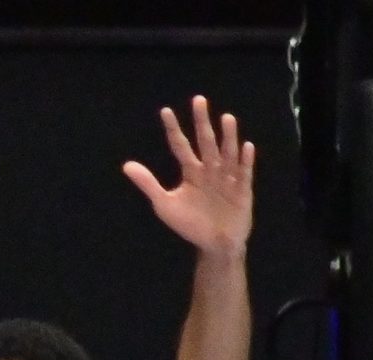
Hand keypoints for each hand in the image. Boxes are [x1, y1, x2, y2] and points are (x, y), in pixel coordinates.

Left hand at [124, 96, 253, 257]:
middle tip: (198, 100)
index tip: (165, 111)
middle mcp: (209, 170)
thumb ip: (148, 184)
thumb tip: (126, 165)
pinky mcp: (242, 190)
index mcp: (191, 171)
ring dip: (227, 136)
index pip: (180, 146)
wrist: (214, 246)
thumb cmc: (190, 224)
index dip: (173, 129)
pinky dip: (245, 161)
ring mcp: (227, 178)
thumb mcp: (165, 204)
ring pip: (227, 153)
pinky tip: (246, 146)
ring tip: (226, 118)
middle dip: (201, 122)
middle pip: (205, 142)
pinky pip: (244, 173)